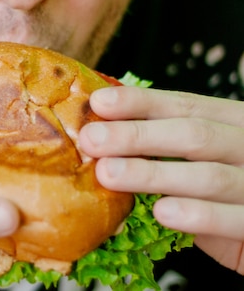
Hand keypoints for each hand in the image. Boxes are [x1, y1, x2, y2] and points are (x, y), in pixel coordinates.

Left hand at [79, 86, 243, 273]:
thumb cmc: (228, 194)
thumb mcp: (202, 159)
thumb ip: (165, 145)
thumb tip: (101, 132)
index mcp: (233, 121)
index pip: (184, 106)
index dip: (140, 102)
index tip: (99, 103)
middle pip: (193, 135)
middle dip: (137, 136)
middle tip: (92, 140)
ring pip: (209, 176)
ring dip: (153, 174)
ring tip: (109, 174)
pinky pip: (232, 219)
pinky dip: (197, 215)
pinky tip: (162, 212)